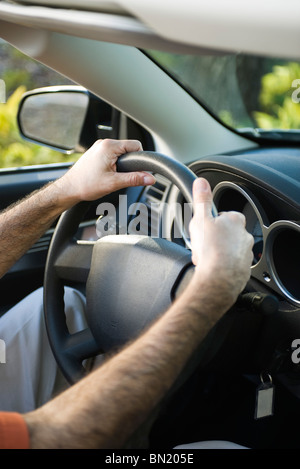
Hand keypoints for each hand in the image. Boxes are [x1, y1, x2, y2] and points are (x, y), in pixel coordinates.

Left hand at [57, 139, 154, 201]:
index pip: (136, 145)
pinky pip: (112, 155)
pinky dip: (114, 165)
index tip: (138, 171)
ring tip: (113, 177)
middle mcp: (103, 144)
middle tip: (121, 176)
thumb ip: (134, 179)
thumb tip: (150, 178)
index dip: (140, 159)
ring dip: (121, 165)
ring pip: (120, 153)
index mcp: (109, 146)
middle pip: (128, 149)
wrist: (69, 189)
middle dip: (130, 163)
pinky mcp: (96, 153)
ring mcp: (99, 148)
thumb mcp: (114, 183)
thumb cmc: (85, 185)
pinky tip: (107, 175)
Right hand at [189, 178, 253, 301]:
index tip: (204, 228)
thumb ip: (202, 200)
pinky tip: (212, 269)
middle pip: (226, 233)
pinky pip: (231, 264)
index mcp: (235, 220)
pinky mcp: (244, 269)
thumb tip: (201, 182)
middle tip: (202, 245)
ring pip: (228, 249)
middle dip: (214, 239)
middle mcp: (244, 236)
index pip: (224, 215)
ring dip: (218, 253)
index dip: (212, 222)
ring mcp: (245, 253)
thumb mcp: (201, 219)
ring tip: (206, 259)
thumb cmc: (211, 249)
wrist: (219, 278)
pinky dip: (222, 266)